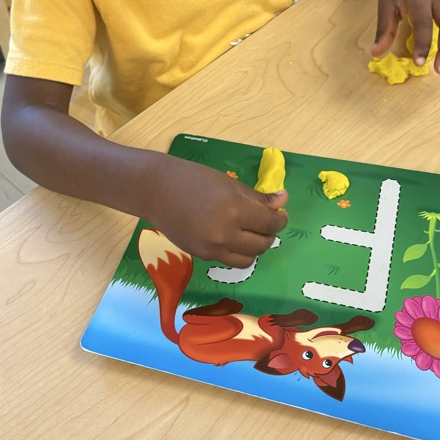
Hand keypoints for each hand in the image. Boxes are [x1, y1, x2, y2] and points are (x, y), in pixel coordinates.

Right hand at [146, 155, 287, 267]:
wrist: (155, 191)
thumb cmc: (193, 179)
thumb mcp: (228, 184)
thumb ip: (256, 197)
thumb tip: (283, 200)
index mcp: (234, 210)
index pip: (269, 223)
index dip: (280, 220)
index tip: (281, 214)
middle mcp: (225, 234)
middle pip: (262, 244)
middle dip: (270, 234)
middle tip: (266, 222)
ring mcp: (212, 249)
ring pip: (248, 259)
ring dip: (255, 248)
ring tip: (250, 233)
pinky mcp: (201, 256)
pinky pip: (229, 260)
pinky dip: (236, 251)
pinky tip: (232, 236)